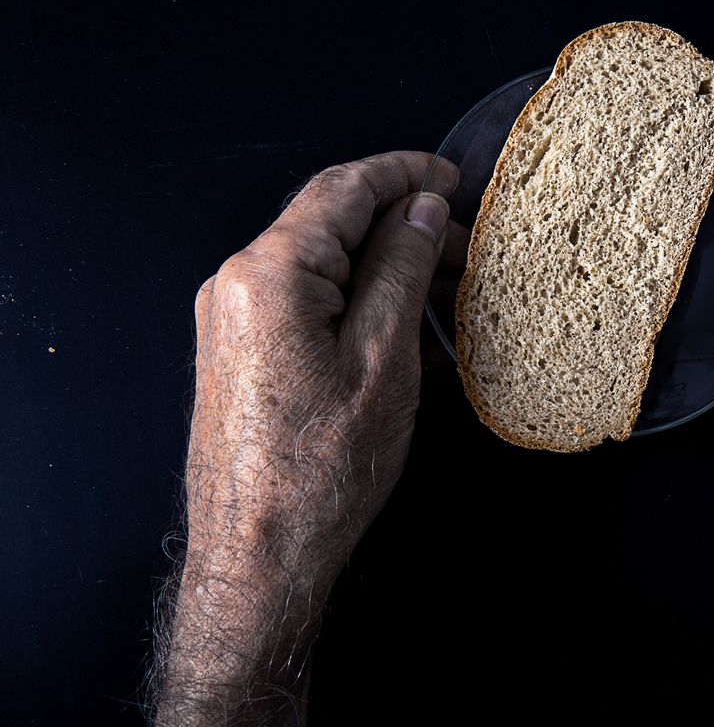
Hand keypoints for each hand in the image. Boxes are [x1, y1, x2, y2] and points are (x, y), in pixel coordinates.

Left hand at [185, 150, 454, 583]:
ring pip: (322, 264)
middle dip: (402, 223)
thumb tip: (421, 210)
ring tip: (447, 289)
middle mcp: (238, 283)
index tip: (451, 176)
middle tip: (467, 247)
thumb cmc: (322, 469)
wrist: (259, 553)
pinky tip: (406, 325)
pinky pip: (306, 302)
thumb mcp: (383, 358)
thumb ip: (400, 269)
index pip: (343, 188)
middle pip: (330, 223)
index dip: (404, 172)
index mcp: (270, 273)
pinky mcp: (240, 350)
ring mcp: (233, 318)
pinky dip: (358, 299)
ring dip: (384, 265)